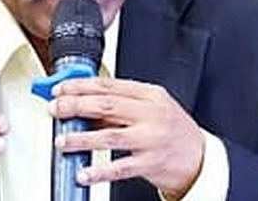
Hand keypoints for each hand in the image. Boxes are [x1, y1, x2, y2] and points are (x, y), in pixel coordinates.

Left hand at [49, 77, 204, 199]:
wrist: (201, 159)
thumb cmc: (172, 131)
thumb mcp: (151, 109)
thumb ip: (121, 106)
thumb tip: (82, 107)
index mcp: (149, 95)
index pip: (108, 85)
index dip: (80, 86)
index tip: (60, 89)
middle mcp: (151, 114)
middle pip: (105, 106)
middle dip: (75, 106)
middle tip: (55, 110)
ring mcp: (151, 139)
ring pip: (109, 135)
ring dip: (81, 138)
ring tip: (62, 141)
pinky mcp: (151, 163)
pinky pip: (120, 167)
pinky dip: (99, 171)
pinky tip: (83, 173)